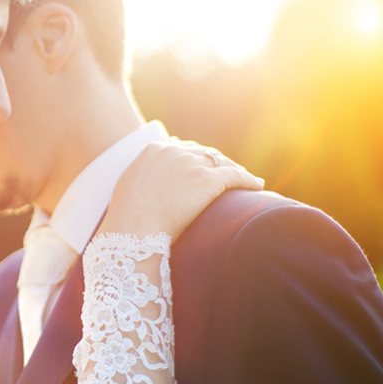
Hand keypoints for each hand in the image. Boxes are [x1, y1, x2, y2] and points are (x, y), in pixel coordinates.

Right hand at [98, 140, 263, 243]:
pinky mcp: (207, 181)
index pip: (183, 149)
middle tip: (229, 176)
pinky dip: (248, 181)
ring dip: (235, 171)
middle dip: (218, 164)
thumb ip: (143, 175)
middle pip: (204, 153)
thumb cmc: (126, 221)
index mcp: (154, 150)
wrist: (131, 235)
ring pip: (222, 162)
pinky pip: (235, 176)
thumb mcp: (129, 187)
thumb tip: (151, 178)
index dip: (197, 160)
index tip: (206, 170)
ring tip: (246, 182)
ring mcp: (191, 165)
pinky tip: (258, 186)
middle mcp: (173, 151)